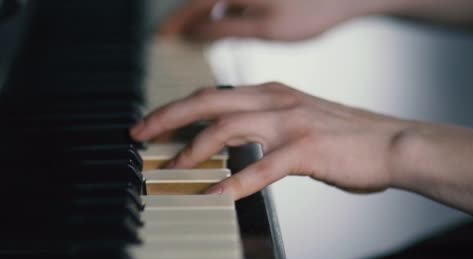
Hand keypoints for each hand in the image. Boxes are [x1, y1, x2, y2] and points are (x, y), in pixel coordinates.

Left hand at [130, 83, 410, 199]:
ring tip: (173, 167)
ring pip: (227, 128)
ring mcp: (290, 123)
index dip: (177, 108)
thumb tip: (231, 141)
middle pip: (208, 102)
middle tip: (139, 135)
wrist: (394, 144)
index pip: (212, 95)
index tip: (151, 123)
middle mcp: (276, 100)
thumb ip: (264, 125)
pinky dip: (233, 182)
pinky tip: (214, 195)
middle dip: (168, 117)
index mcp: (271, 93)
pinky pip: (261, 167)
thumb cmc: (346, 137)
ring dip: (194, 148)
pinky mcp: (306, 150)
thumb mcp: (298, 119)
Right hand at [159, 0, 381, 40]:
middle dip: (184, 19)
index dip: (173, 24)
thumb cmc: (312, 10)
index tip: (159, 39)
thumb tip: (192, 32)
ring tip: (192, 35)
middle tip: (170, 39)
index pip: (192, 4)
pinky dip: (220, 8)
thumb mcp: (264, 27)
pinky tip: (222, 21)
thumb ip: (224, 28)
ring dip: (201, 13)